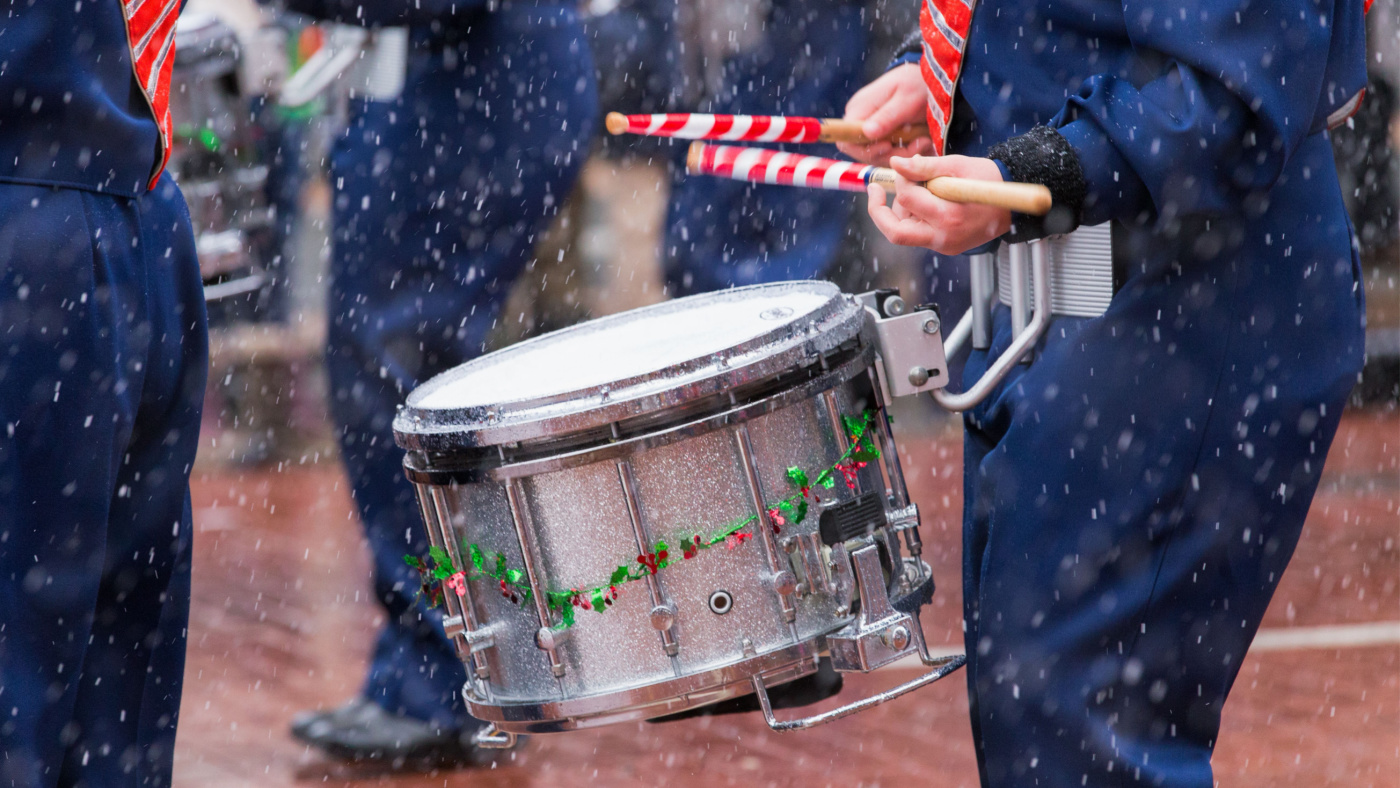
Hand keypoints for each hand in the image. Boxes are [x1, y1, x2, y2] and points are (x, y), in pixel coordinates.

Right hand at [836, 64, 931, 166]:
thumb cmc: (917, 83)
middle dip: (890, 155)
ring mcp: (870, 128)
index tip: (890, 145)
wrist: (926, 79)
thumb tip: (867, 133)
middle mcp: (859, 120)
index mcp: (859, 108)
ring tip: (924, 140)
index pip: (846, 140)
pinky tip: (921, 140)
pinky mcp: (881, 134)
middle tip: (918, 144)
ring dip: (901, 154)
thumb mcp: (907, 99)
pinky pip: (888, 152)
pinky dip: (904, 151)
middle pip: (862, 152)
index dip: (864, 150)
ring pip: (878, 155)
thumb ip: (888, 116)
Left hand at [865, 155, 1011, 254]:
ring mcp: (944, 245)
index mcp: (949, 216)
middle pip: (895, 232)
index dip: (900, 179)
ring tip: (919, 190)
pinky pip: (917, 235)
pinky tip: (925, 201)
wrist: (1013, 201)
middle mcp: (944, 237)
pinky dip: (912, 217)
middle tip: (875, 190)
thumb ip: (924, 167)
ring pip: (904, 233)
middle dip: (879, 209)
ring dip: (900, 210)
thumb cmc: (989, 180)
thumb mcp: (957, 165)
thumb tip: (896, 164)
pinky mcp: (945, 247)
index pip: (907, 198)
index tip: (904, 168)